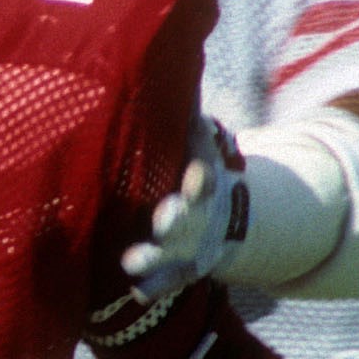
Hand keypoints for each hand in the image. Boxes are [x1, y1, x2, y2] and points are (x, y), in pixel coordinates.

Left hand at [120, 118, 240, 302]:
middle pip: (186, 218)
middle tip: (163, 218)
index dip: (200, 177)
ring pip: (172, 254)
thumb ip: (191, 125)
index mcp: (202, 185)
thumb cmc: (198, 173)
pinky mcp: (178, 271)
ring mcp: (188, 248)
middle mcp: (196, 218)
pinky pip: (165, 282)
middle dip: (175, 218)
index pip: (204, 179)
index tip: (196, 174)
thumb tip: (171, 67)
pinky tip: (136, 291)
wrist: (227, 221)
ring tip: (132, 261)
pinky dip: (152, 287)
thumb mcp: (202, 147)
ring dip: (153, 257)